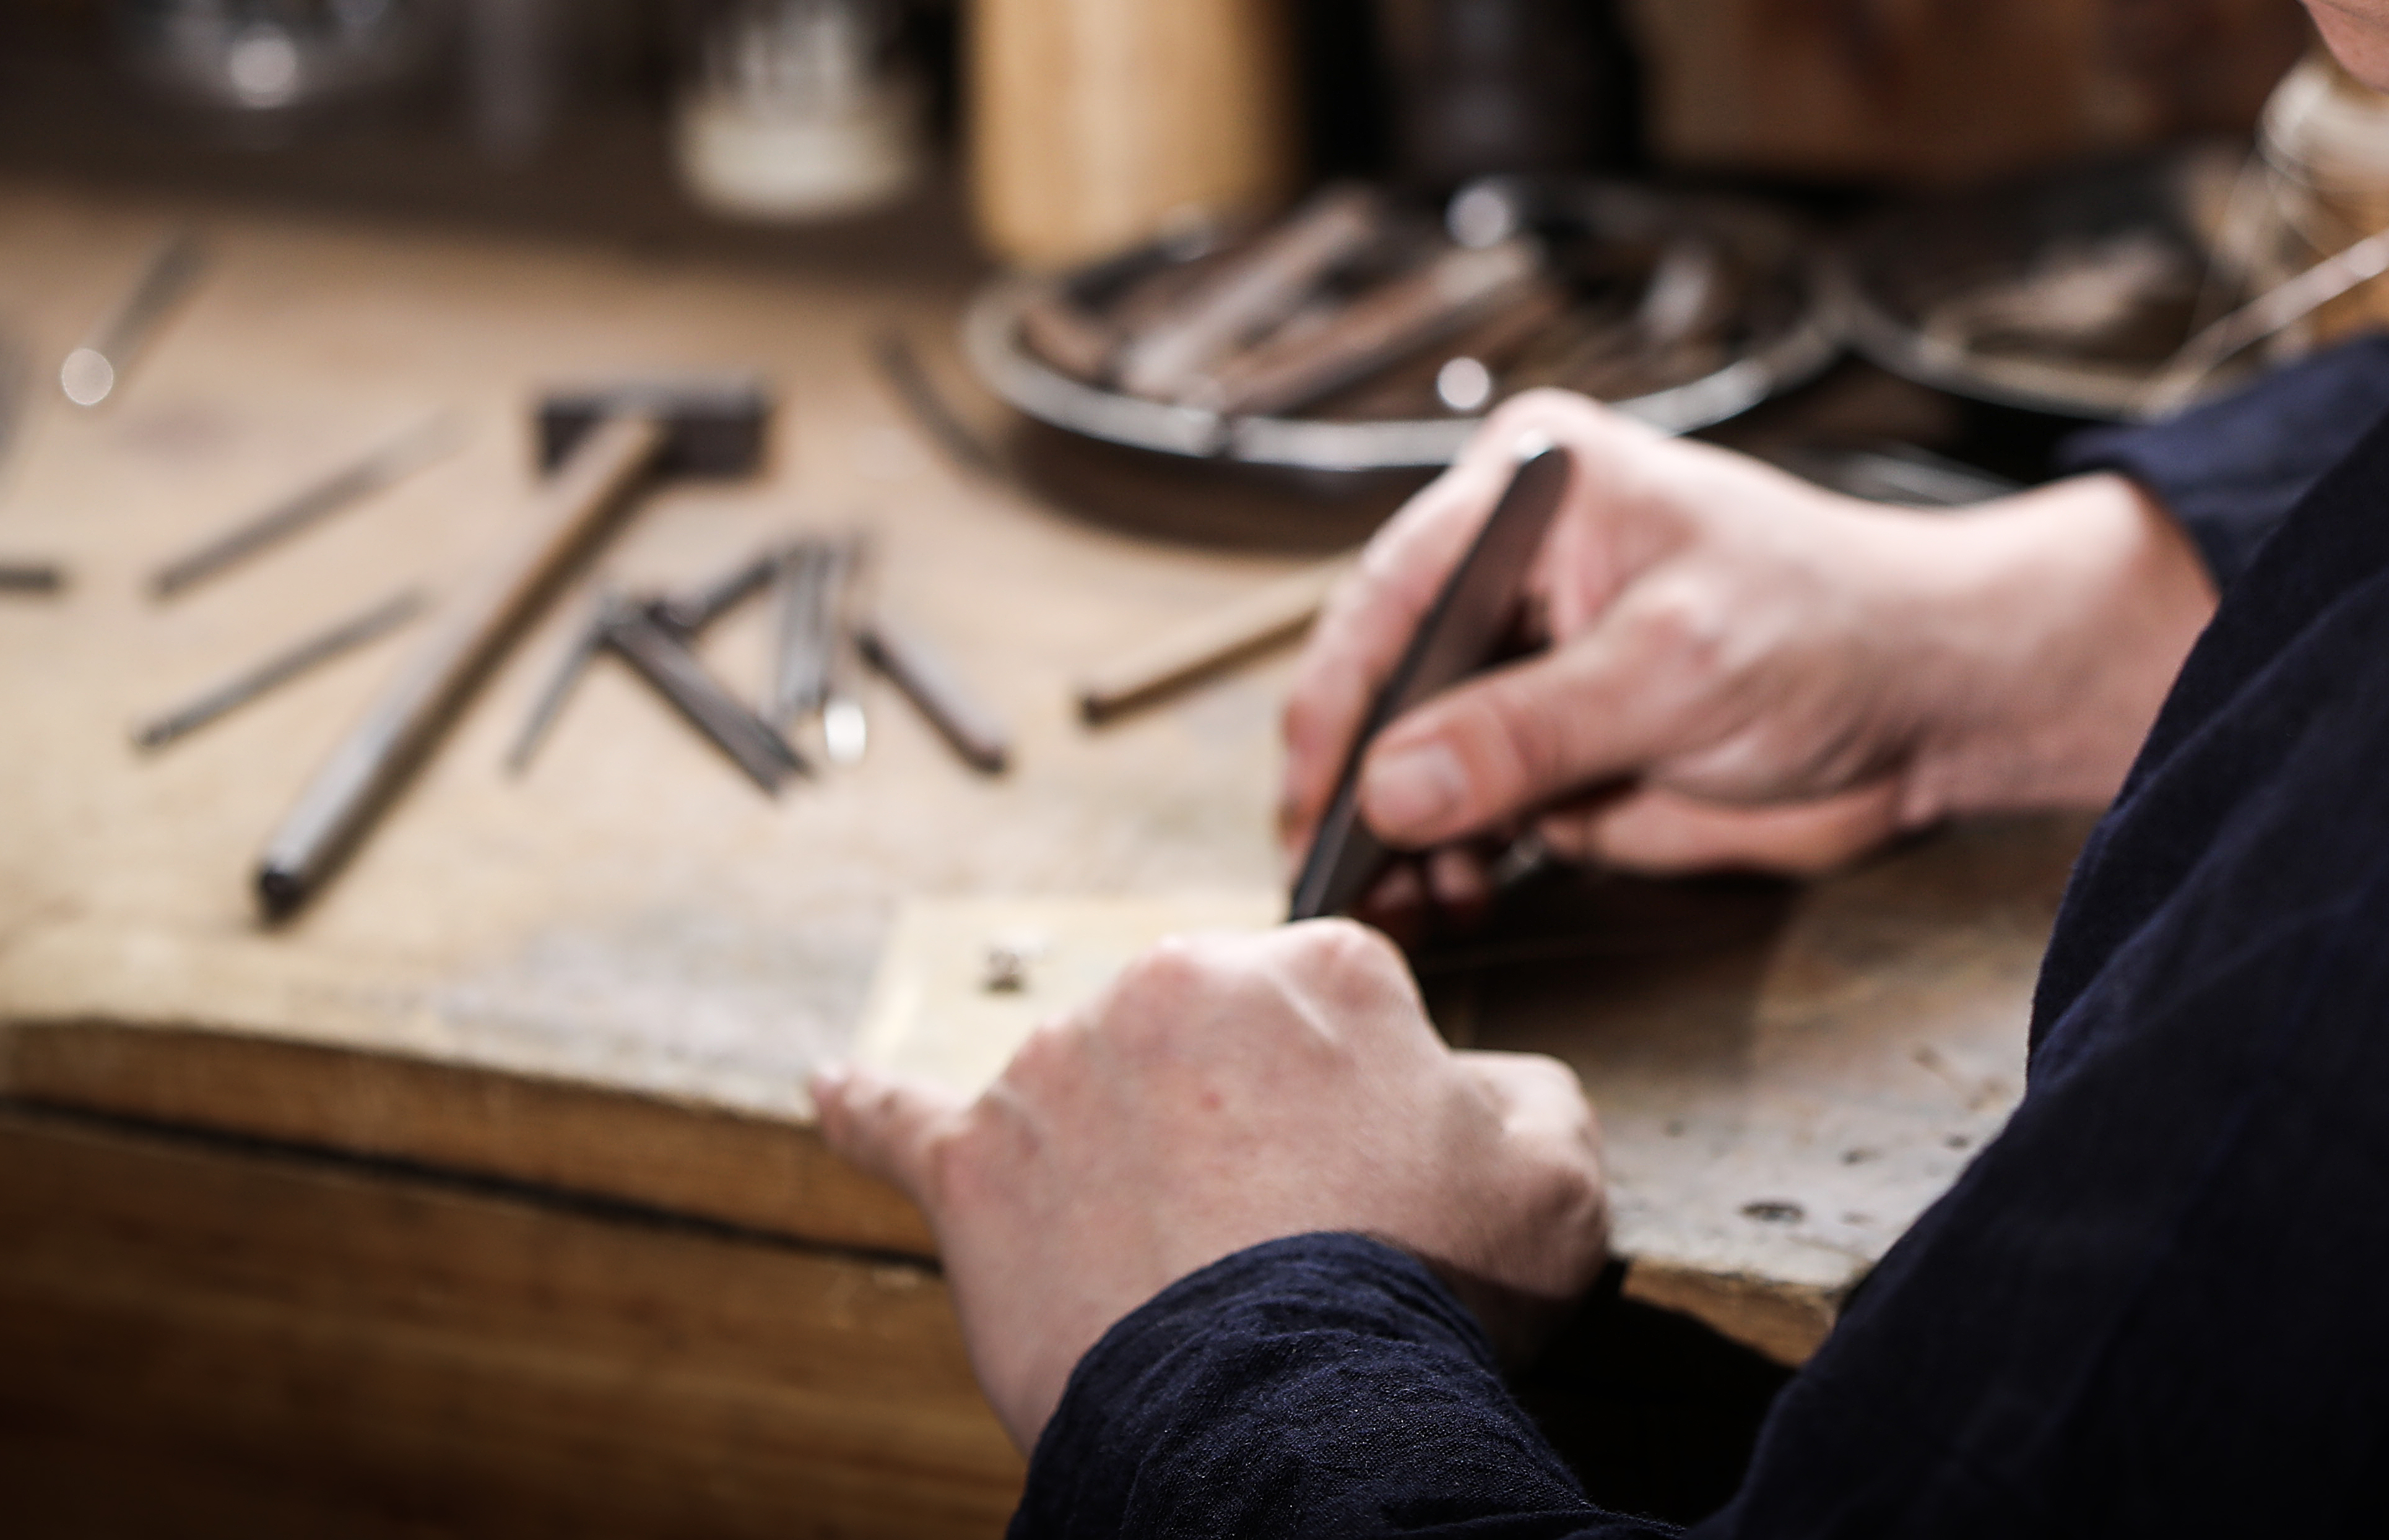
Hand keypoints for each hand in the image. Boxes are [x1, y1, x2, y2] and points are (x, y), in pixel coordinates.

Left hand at [813, 922, 1607, 1450]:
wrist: (1283, 1418)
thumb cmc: (1421, 1296)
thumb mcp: (1556, 1176)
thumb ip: (1523, 1091)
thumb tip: (1477, 1084)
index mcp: (1313, 969)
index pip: (1337, 1000)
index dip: (1361, 1099)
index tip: (1367, 1176)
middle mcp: (1171, 987)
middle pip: (1205, 1034)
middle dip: (1239, 1116)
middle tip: (1283, 1231)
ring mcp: (1057, 1071)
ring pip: (1091, 1089)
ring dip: (1120, 1152)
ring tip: (1170, 1260)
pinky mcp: (972, 1166)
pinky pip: (904, 1120)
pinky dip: (868, 1107)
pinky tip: (832, 1089)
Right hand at [1280, 391, 2216, 925]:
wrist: (1935, 701)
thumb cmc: (1830, 628)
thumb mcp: (1673, 670)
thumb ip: (1528, 730)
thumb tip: (1393, 785)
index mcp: (1526, 492)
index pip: (1389, 595)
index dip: (1338, 705)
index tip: (1312, 803)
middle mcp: (1510, 567)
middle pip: (1386, 678)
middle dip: (1358, 782)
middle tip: (1335, 877)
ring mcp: (1531, 660)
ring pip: (1418, 755)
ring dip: (1400, 835)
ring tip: (1397, 904)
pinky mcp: (1559, 743)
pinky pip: (1474, 806)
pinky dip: (1451, 858)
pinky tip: (1444, 899)